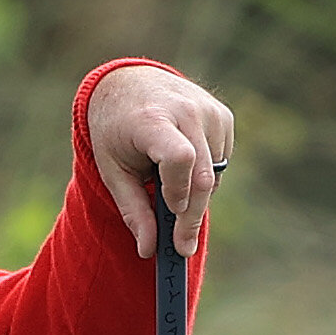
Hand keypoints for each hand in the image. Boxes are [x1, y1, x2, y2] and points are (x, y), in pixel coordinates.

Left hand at [87, 64, 233, 258]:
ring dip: (195, 195)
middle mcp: (186, 110)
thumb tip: (148, 250)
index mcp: (152, 120)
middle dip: (192, 216)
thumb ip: (132, 210)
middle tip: (182, 247)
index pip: (180, 158)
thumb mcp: (111, 170)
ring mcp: (209, 111)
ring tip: (167, 189)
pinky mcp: (223, 116)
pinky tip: (182, 168)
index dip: (179, 191)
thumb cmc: (115, 131)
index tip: (170, 214)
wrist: (128, 84)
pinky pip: (221, 162)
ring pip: (214, 174)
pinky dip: (204, 176)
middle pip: (202, 176)